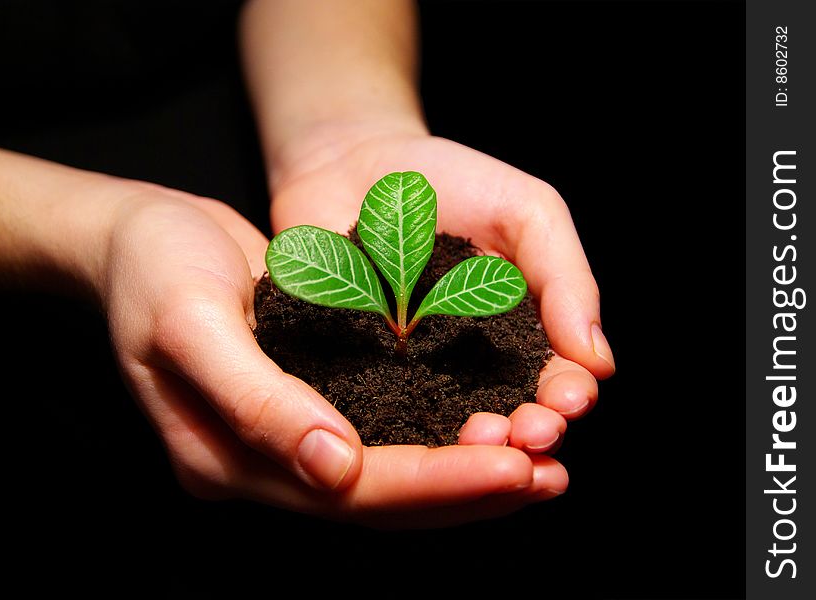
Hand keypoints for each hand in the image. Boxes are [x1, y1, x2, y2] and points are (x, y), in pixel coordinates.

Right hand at [101, 184, 565, 526]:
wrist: (133, 236)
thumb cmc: (153, 268)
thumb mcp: (191, 322)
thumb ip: (257, 400)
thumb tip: (337, 469)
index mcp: (224, 460)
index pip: (347, 491)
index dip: (434, 482)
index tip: (513, 467)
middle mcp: (260, 466)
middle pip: (378, 499)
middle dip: (466, 490)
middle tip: (549, 476)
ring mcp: (282, 442)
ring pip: (387, 478)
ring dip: (462, 474)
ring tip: (540, 466)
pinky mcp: (304, 405)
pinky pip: (379, 435)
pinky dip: (435, 437)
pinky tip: (485, 428)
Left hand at [269, 129, 615, 454]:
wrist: (350, 160)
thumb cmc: (449, 179)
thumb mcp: (527, 211)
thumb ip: (566, 278)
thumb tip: (599, 361)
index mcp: (520, 334)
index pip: (554, 379)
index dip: (566, 395)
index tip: (567, 398)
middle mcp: (467, 366)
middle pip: (504, 416)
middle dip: (523, 434)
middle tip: (527, 434)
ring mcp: (409, 375)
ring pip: (443, 426)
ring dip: (467, 447)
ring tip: (476, 440)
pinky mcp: (354, 374)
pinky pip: (374, 411)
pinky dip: (393, 430)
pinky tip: (409, 439)